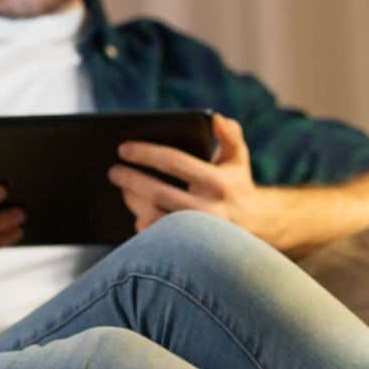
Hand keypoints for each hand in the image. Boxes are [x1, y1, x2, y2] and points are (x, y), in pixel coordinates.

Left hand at [107, 114, 284, 245]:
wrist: (255, 225)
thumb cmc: (236, 183)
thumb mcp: (238, 157)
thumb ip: (230, 135)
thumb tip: (216, 119)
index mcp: (218, 182)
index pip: (174, 162)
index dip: (146, 153)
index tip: (123, 148)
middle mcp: (210, 209)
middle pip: (158, 193)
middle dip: (131, 180)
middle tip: (113, 171)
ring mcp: (198, 234)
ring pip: (154, 217)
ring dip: (133, 201)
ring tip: (123, 188)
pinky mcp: (189, 249)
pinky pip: (156, 237)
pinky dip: (142, 223)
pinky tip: (136, 210)